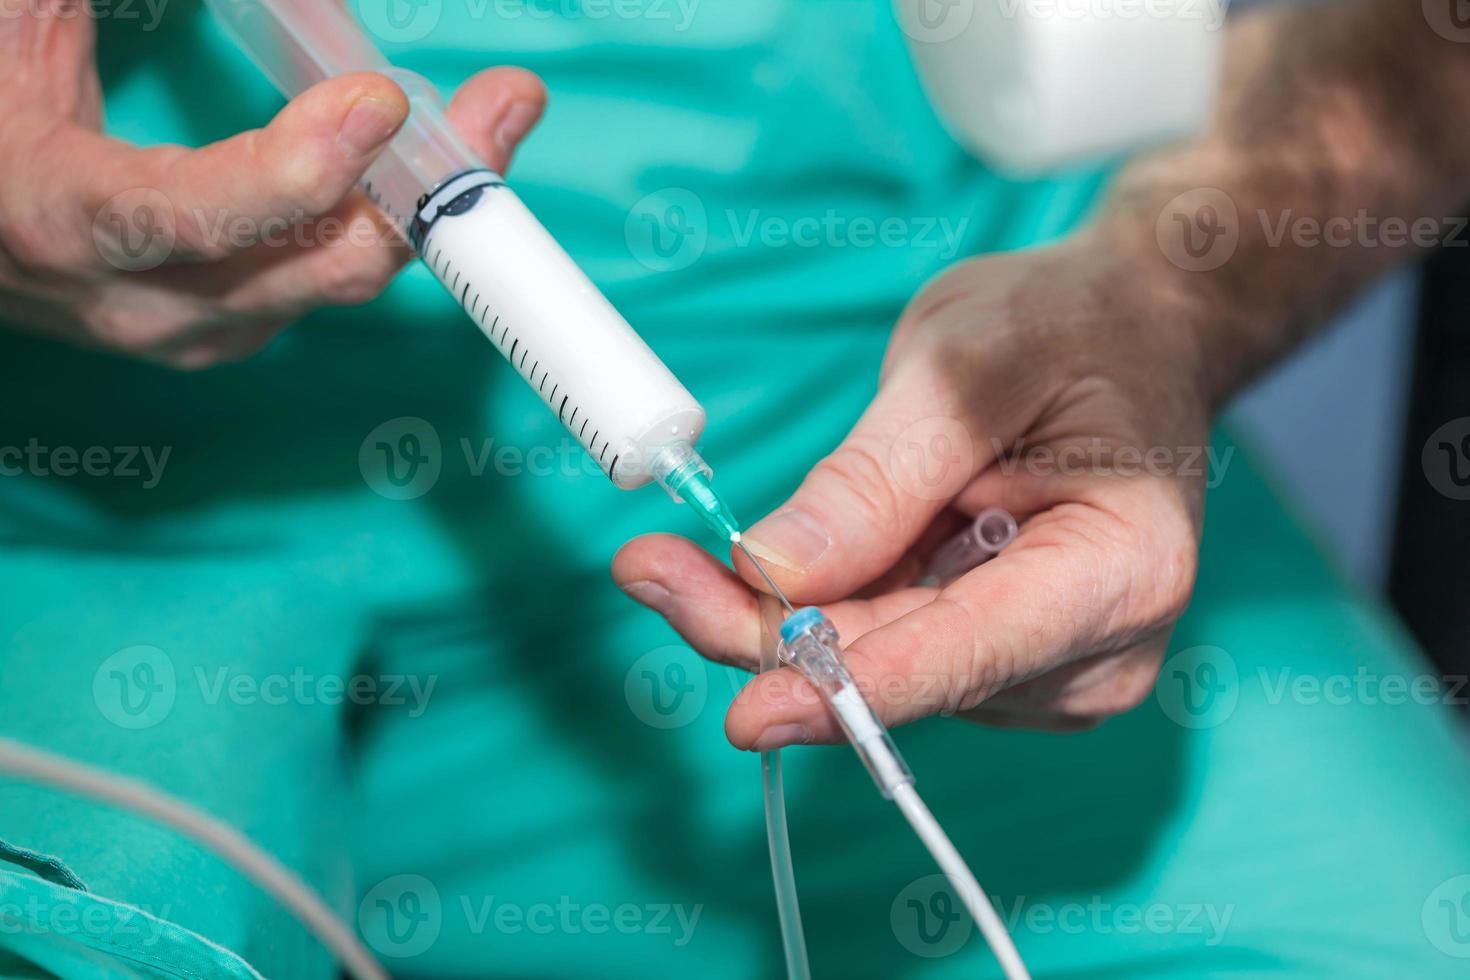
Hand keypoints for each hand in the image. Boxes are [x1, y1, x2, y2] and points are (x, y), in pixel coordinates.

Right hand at [0, 2, 544, 367]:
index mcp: (68, 219)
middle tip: (505, 105)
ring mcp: (197, 330)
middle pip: (316, 265)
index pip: (193, 216)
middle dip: (423, 185)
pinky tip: (431, 167)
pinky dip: (392, 222)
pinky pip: (332, 281)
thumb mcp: (23, 33)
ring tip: (496, 116)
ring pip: (341, 279)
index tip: (378, 102)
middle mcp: (141, 302)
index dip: (297, 170)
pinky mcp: (234, 331)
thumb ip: (81, 3)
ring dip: (428, 201)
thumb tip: (289, 1)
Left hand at [614, 235, 1208, 746]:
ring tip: (707, 548)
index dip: (847, 690)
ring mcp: (1050, 665)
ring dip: (788, 615)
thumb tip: (774, 573)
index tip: (748, 711)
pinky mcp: (1004, 659)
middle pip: (901, 671)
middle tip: (651, 570)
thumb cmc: (1069, 329)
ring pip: (879, 665)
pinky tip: (797, 554)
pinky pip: (889, 646)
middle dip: (767, 631)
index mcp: (1119, 570)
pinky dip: (825, 607)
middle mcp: (1096, 648)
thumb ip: (874, 479)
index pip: (965, 656)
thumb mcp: (964, 370)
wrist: (1129, 333)